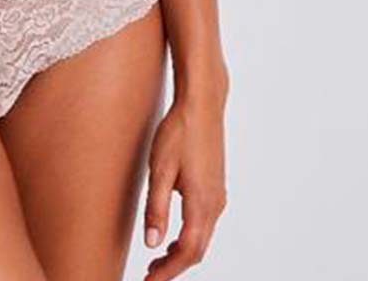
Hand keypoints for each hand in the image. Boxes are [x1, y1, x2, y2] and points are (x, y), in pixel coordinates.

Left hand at [141, 95, 226, 276]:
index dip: (168, 272)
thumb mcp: (160, 169)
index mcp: (202, 203)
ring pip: (202, 237)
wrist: (202, 104)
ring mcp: (218, 195)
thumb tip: (152, 244)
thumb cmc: (179, 131)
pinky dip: (189, 237)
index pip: (188, 252)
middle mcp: (215, 204)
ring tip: (156, 259)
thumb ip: (156, 208)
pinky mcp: (215, 186)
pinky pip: (204, 223)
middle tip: (149, 275)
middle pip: (197, 249)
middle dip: (174, 267)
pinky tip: (173, 234)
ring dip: (181, 253)